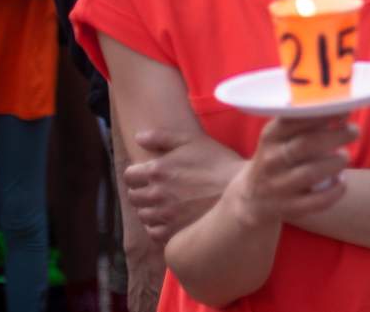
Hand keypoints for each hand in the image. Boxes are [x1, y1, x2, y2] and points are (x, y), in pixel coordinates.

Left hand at [123, 130, 244, 244]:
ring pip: (143, 215)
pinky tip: (172, 218)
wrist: (241, 190)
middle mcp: (155, 194)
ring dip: (150, 209)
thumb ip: (161, 137)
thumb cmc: (218, 162)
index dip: (138, 174)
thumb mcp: (192, 141)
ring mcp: (164, 215)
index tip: (149, 174)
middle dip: (143, 191)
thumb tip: (138, 137)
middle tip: (159, 188)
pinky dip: (159, 226)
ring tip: (167, 204)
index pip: (129, 176)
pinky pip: (154, 232)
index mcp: (156, 170)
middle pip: (133, 197)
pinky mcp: (174, 232)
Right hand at [227, 115, 356, 227]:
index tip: (344, 109)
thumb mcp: (282, 137)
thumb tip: (343, 108)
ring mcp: (277, 186)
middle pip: (305, 145)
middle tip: (354, 131)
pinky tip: (342, 182)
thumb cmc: (280, 157)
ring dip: (335, 163)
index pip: (293, 120)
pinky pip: (315, 202)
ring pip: (311, 173)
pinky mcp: (287, 208)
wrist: (252, 198)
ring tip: (345, 156)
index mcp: (270, 137)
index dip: (322, 114)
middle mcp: (270, 160)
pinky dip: (334, 191)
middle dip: (335, 136)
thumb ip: (306, 122)